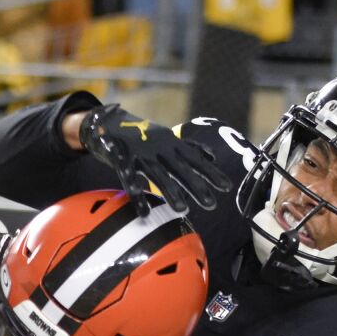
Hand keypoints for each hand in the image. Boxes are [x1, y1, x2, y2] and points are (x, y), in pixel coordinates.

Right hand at [79, 103, 231, 215]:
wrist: (108, 123)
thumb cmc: (142, 135)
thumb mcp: (168, 139)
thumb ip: (188, 149)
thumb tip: (211, 157)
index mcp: (171, 143)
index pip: (195, 159)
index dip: (211, 172)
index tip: (227, 187)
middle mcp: (159, 148)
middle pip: (181, 169)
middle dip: (196, 186)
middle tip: (211, 205)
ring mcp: (141, 153)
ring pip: (158, 174)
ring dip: (170, 192)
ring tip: (183, 210)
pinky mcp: (122, 158)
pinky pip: (129, 178)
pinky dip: (137, 194)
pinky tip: (144, 212)